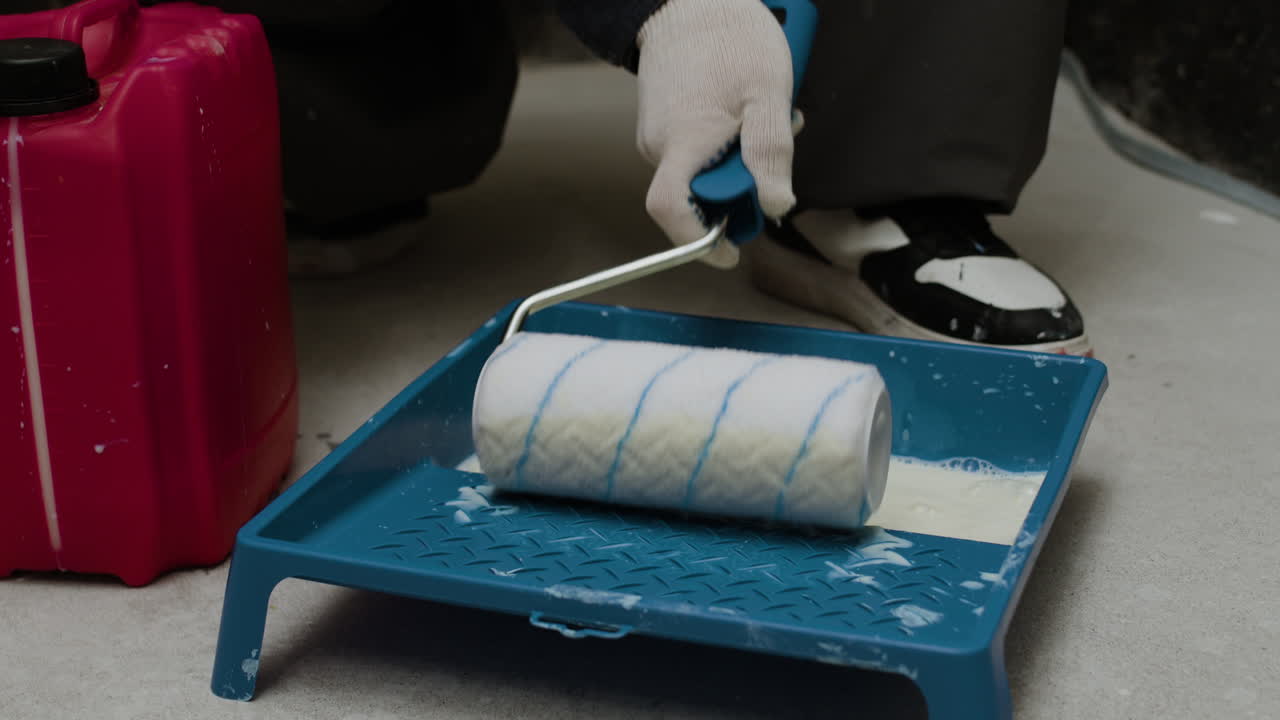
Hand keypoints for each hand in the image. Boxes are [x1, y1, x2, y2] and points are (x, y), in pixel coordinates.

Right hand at [636, 0, 797, 267]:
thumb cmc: (730, 36)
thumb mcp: (769, 94)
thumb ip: (771, 154)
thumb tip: (776, 206)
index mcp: (683, 143)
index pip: (673, 213)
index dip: (699, 242)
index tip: (730, 249)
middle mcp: (658, 146)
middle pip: (698, 195)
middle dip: (741, 186)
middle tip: (776, 153)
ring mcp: (655, 134)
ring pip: (700, 171)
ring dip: (737, 159)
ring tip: (763, 116)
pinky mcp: (660, 122)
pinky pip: (694, 150)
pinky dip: (723, 142)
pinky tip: (743, 110)